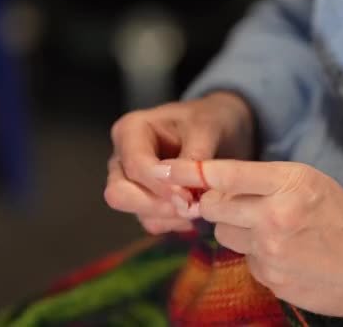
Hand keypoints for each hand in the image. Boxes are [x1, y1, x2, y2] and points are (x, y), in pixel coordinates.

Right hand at [104, 92, 254, 233]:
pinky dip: (175, 223)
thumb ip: (194, 157)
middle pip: (120, 194)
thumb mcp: (206, 128)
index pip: (135, 166)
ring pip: (136, 212)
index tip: (189, 196)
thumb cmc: (209, 120)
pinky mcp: (146, 201)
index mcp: (131, 131)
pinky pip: (153, 222)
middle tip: (191, 207)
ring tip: (200, 208)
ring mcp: (131, 183)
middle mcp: (123, 158)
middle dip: (156, 205)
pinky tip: (196, 212)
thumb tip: (183, 189)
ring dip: (170, 216)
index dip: (161, 185)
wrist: (222, 128)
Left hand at [160, 158, 342, 319]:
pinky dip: (257, 255)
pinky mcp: (270, 277)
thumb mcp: (315, 185)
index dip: (193, 170)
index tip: (167, 168)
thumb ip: (270, 181)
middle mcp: (277, 214)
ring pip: (224, 233)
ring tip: (272, 230)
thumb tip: (221, 184)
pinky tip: (286, 254)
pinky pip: (246, 259)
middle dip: (215, 203)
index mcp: (292, 182)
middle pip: (214, 205)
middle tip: (234, 202)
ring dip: (237, 228)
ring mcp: (271, 250)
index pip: (228, 172)